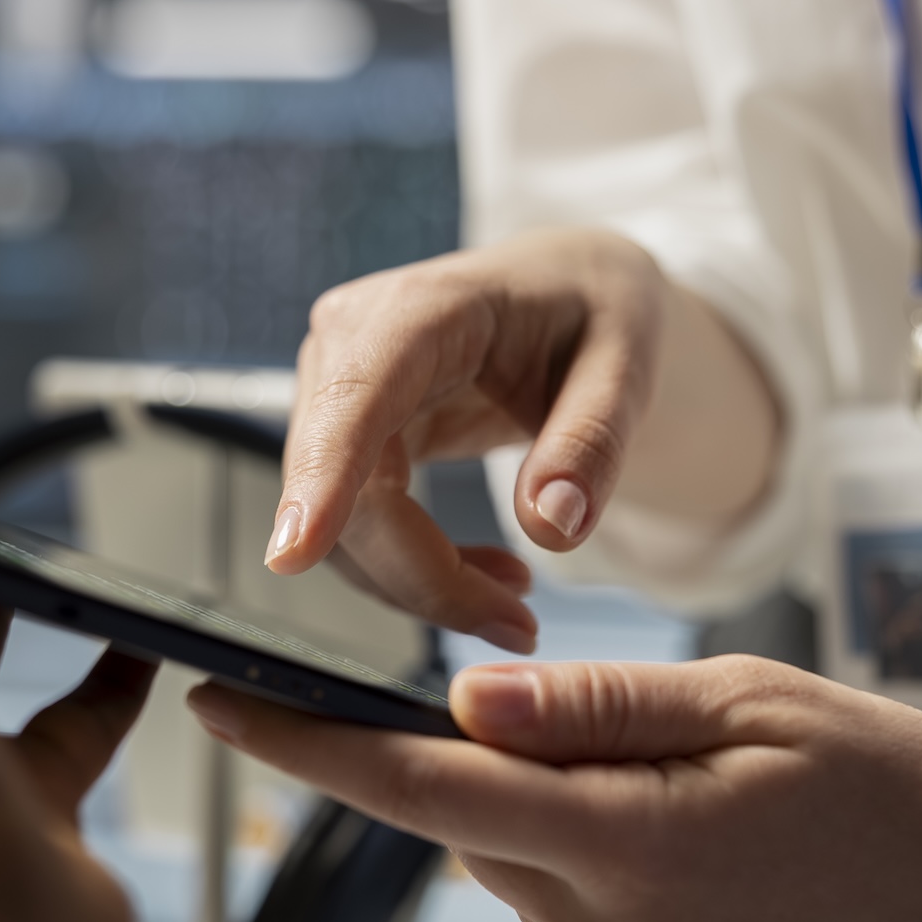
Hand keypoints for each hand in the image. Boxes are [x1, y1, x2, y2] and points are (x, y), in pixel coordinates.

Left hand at [189, 656, 921, 921]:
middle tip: (593, 724)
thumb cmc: (879, 774)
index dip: (309, 747)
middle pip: (475, 828)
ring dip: (554, 823)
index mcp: (630, 845)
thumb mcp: (743, 698)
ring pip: (521, 876)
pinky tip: (685, 860)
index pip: (423, 790)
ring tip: (674, 798)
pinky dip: (591, 878)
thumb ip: (592, 702)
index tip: (219, 705)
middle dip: (490, 764)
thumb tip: (461, 698)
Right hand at [267, 227, 775, 650]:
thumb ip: (593, 440)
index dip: (323, 478)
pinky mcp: (346, 435)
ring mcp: (338, 391)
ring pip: (343, 527)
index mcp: (423, 307)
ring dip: (423, 584)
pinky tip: (489, 576)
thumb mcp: (628, 363)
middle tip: (519, 628)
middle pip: (349, 490)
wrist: (570, 292)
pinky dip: (418, 570)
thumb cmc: (595, 310)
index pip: (355, 398)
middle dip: (424, 578)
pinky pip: (358, 527)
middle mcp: (353, 343)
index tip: (293, 555)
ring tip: (517, 603)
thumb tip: (550, 527)